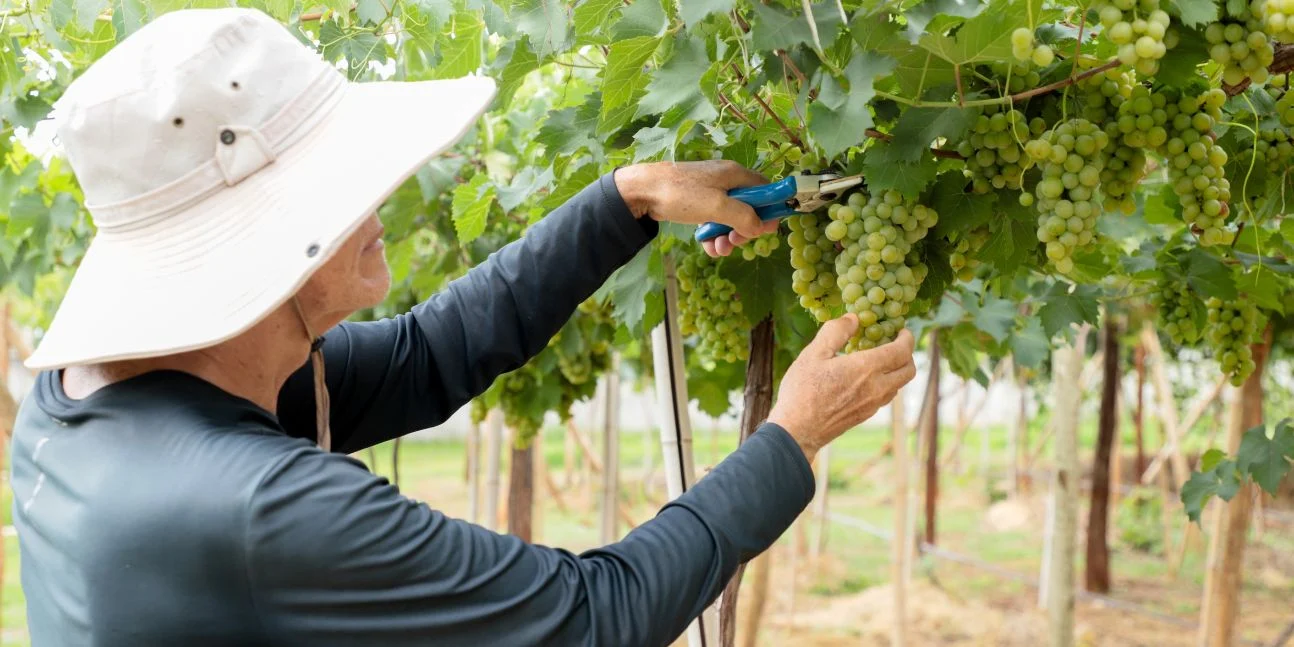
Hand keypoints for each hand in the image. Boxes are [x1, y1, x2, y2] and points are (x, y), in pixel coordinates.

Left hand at [613, 161, 780, 257]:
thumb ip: (743, 216)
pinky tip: (708, 247)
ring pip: (730, 218)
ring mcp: (710, 192)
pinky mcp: (697, 204)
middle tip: (736, 242)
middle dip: (745, 229)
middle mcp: (725, 181)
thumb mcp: (717, 206)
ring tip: (719, 249)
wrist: (642, 191)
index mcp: (735, 174)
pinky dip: (714, 235)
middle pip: (749, 207)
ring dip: (728, 236)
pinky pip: (714, 221)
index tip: (767, 230)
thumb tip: (760, 227)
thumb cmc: (681, 194)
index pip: (765, 189)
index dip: (770, 209)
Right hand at [766, 315, 916, 462]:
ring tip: (878, 359)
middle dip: (907, 354)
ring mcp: (872, 405)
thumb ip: (836, 331)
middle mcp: (876, 388)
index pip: (901, 351)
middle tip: (894, 343)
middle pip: (909, 370)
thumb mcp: (814, 354)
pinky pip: (885, 396)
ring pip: (898, 385)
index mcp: (866, 368)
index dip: (907, 338)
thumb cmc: (802, 390)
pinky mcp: (865, 415)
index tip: (902, 331)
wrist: (797, 431)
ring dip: (896, 370)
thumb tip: (854, 318)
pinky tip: (865, 378)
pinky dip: (885, 383)